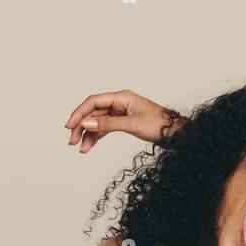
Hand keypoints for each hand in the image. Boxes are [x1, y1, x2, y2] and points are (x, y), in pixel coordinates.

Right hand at [65, 90, 180, 153]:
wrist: (175, 133)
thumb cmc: (159, 125)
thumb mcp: (132, 125)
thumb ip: (108, 124)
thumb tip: (86, 124)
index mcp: (122, 97)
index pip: (94, 101)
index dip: (79, 113)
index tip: (69, 126)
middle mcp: (120, 102)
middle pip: (93, 112)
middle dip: (81, 126)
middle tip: (72, 141)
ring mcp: (120, 112)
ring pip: (97, 122)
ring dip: (87, 134)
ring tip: (81, 148)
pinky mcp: (123, 122)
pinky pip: (105, 128)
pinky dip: (96, 137)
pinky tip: (89, 146)